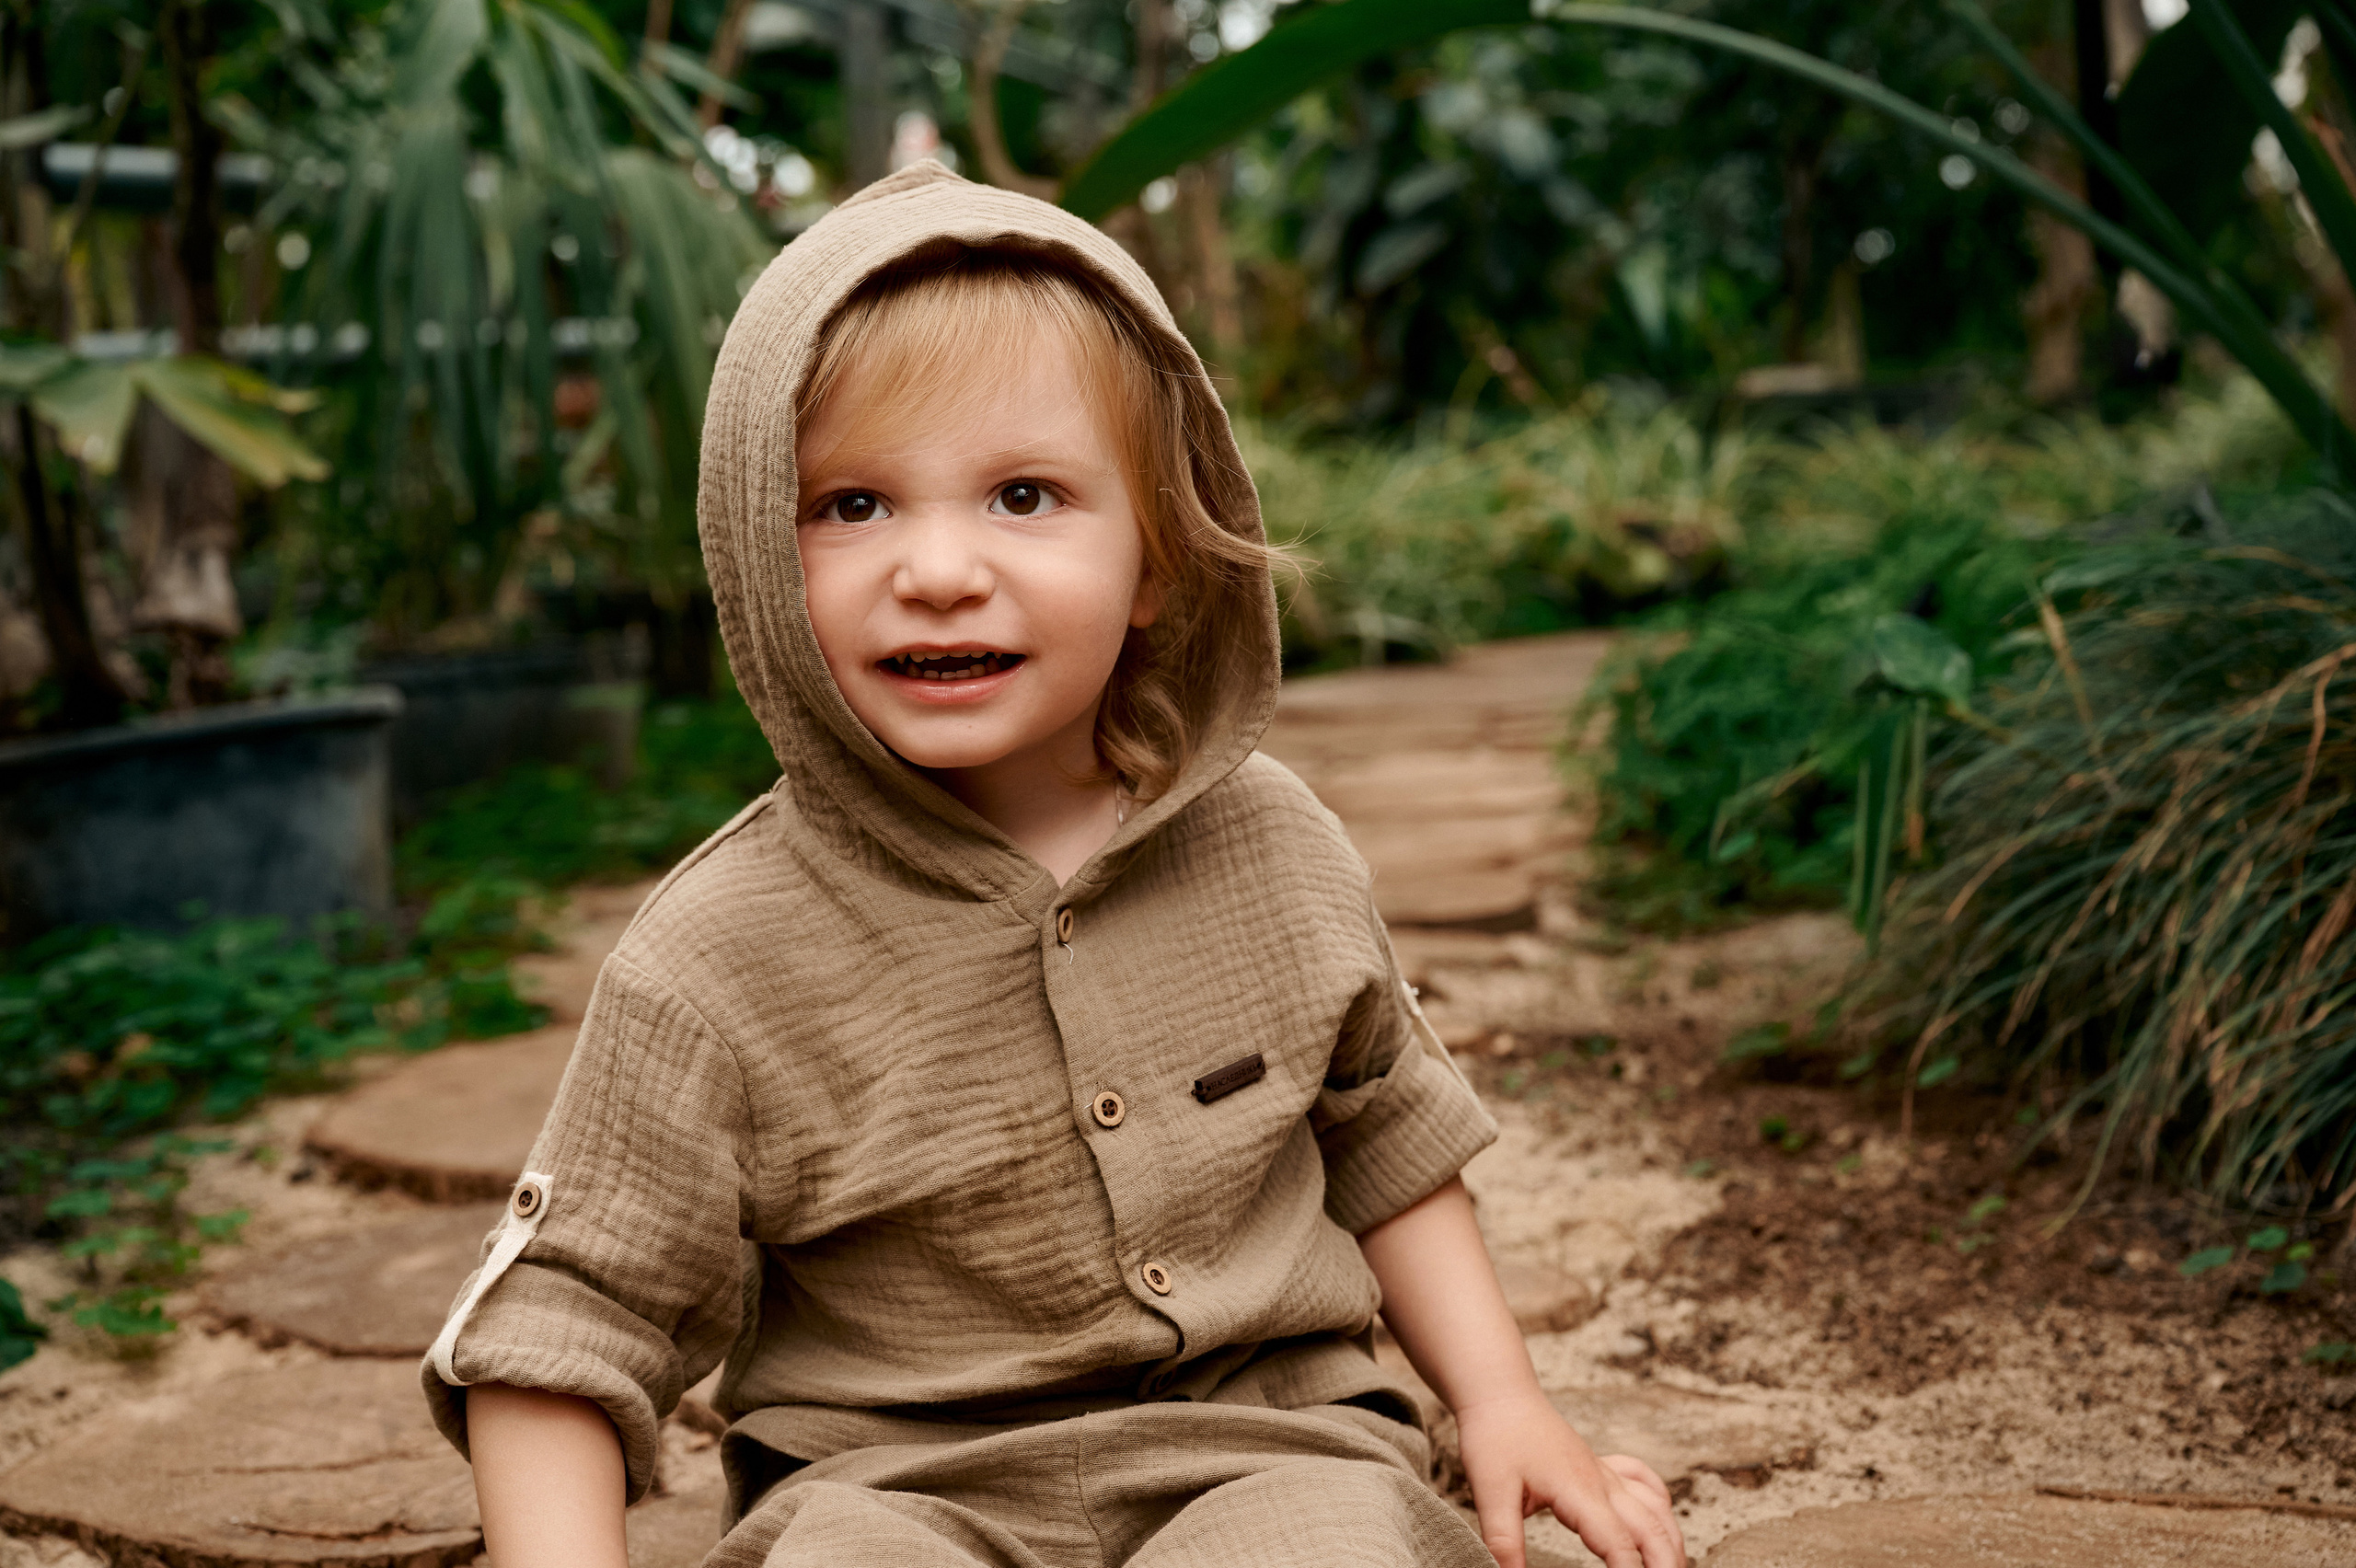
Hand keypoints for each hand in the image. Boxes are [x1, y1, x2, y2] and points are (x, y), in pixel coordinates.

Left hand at [1453, 1392, 1684, 1567]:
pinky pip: (1645, 1485)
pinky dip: (1660, 1508)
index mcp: (1580, 1492)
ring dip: (1670, 1542)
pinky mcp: (1601, 1467)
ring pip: (1657, 1510)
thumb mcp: (1490, 1492)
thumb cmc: (1495, 1435)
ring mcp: (1606, 1474)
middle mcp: (1603, 1483)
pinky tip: (1659, 1521)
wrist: (1500, 1394)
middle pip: (1653, 1531)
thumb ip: (1503, 1541)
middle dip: (1667, 1565)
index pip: (1620, 1545)